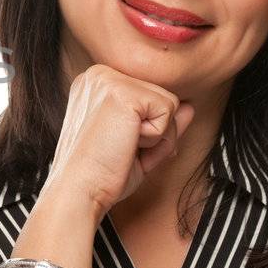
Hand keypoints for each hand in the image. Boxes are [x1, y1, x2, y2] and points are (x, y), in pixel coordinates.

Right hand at [39, 63, 196, 218]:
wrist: (78, 192)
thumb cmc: (100, 174)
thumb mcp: (136, 145)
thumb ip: (160, 122)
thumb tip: (189, 107)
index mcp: (96, 84)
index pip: (149, 97)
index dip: (147, 131)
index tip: (117, 147)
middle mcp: (99, 75)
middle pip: (162, 97)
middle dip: (155, 133)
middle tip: (120, 150)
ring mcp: (109, 80)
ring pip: (169, 103)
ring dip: (156, 136)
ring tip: (121, 147)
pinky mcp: (122, 92)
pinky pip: (168, 111)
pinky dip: (156, 138)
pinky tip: (125, 144)